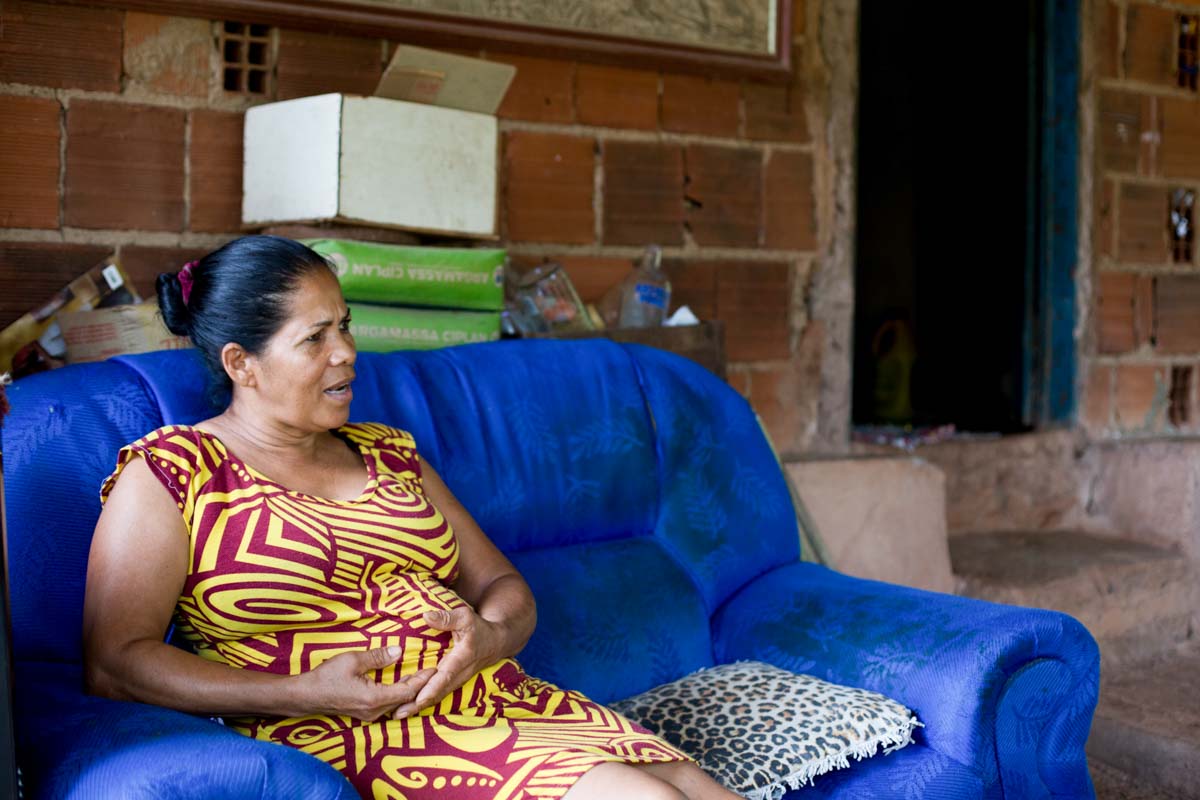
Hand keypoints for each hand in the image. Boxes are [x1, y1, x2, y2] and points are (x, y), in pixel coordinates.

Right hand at [296, 645, 435, 721]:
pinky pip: (388, 705)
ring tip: (421, 675)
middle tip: (433, 670)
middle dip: (421, 686)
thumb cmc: (327, 676)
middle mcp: (375, 711)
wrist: (305, 695)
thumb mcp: (353, 660)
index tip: (434, 667)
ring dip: (410, 690)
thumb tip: (399, 651)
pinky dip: (398, 693)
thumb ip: (377, 656)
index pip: (407, 690)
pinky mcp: (364, 713)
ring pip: (398, 704)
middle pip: (406, 700)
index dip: (423, 679)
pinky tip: (401, 682)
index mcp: (375, 698)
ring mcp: (369, 715)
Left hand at [392, 608, 502, 718]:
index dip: (432, 688)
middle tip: (396, 714)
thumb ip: (446, 618)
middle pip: (437, 693)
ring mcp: (454, 682)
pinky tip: (403, 706)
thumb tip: (426, 617)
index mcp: (462, 658)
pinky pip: (435, 695)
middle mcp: (458, 675)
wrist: (494, 644)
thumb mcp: (465, 617)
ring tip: (395, 715)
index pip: (446, 676)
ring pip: (435, 697)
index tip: (418, 699)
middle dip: (417, 705)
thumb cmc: (478, 628)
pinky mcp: (450, 684)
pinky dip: (420, 701)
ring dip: (416, 707)